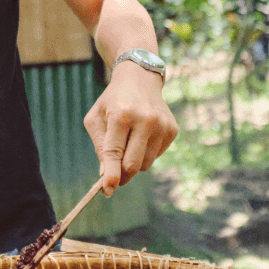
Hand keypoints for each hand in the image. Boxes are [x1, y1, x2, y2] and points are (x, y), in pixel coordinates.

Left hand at [83, 62, 177, 196]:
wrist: (139, 78)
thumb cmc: (112, 101)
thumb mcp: (96, 118)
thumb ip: (100, 146)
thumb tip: (106, 176)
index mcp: (122, 115)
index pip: (115, 152)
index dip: (111, 174)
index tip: (107, 190)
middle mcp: (145, 120)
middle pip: (132, 164)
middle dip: (121, 175)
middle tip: (113, 177)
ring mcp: (162, 125)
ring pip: (145, 164)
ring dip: (133, 163)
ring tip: (127, 143)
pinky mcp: (172, 129)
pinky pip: (156, 156)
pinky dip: (145, 153)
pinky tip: (141, 136)